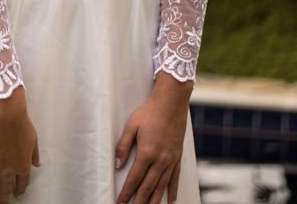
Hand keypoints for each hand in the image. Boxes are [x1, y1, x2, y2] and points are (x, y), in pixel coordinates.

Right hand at [0, 87, 40, 203]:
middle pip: (3, 190)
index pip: (21, 183)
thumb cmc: (21, 123)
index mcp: (21, 165)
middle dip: (0, 200)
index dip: (19, 190)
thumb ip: (34, 154)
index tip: (16, 195)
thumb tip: (37, 163)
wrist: (6, 114)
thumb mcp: (33, 139)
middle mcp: (6, 170)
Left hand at [115, 74, 191, 203]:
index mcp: (146, 152)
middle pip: (148, 186)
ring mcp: (171, 160)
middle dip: (139, 201)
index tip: (120, 202)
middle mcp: (160, 160)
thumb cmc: (149, 112)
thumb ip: (123, 146)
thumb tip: (118, 165)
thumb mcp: (131, 126)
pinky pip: (175, 178)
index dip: (126, 192)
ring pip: (161, 186)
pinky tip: (170, 201)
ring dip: (154, 200)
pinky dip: (172, 191)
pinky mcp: (178, 157)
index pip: (134, 178)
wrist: (171, 103)